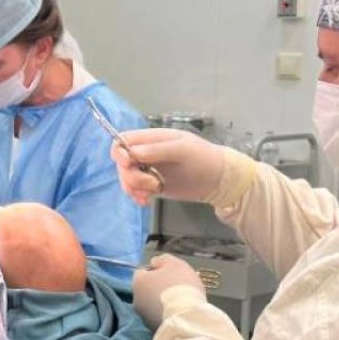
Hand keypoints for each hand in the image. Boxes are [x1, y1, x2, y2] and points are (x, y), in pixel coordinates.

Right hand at [110, 128, 225, 205]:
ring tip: (151, 194)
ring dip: (134, 188)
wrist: (218, 180)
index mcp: (152, 138)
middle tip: (151, 184)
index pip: (123, 140)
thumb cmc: (203, 159)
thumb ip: (157, 150)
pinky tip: (147, 201)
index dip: (120, 153)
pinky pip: (134, 190)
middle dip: (131, 176)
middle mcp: (146, 152)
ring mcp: (148, 169)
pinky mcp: (151, 185)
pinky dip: (137, 196)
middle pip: (121, 162)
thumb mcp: (182, 150)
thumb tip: (132, 153)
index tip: (130, 164)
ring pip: (126, 178)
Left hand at [133, 254, 203, 327]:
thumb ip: (162, 260)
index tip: (170, 274)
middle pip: (146, 290)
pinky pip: (158, 317)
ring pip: (152, 305)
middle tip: (176, 288)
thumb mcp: (174, 264)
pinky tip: (179, 313)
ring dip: (162, 302)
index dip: (156, 271)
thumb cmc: (180, 284)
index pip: (142, 272)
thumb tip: (154, 263)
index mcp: (138, 281)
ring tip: (179, 302)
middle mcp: (136, 299)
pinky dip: (166, 314)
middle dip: (158, 288)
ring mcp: (143, 316)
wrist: (186, 317)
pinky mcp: (152, 328)